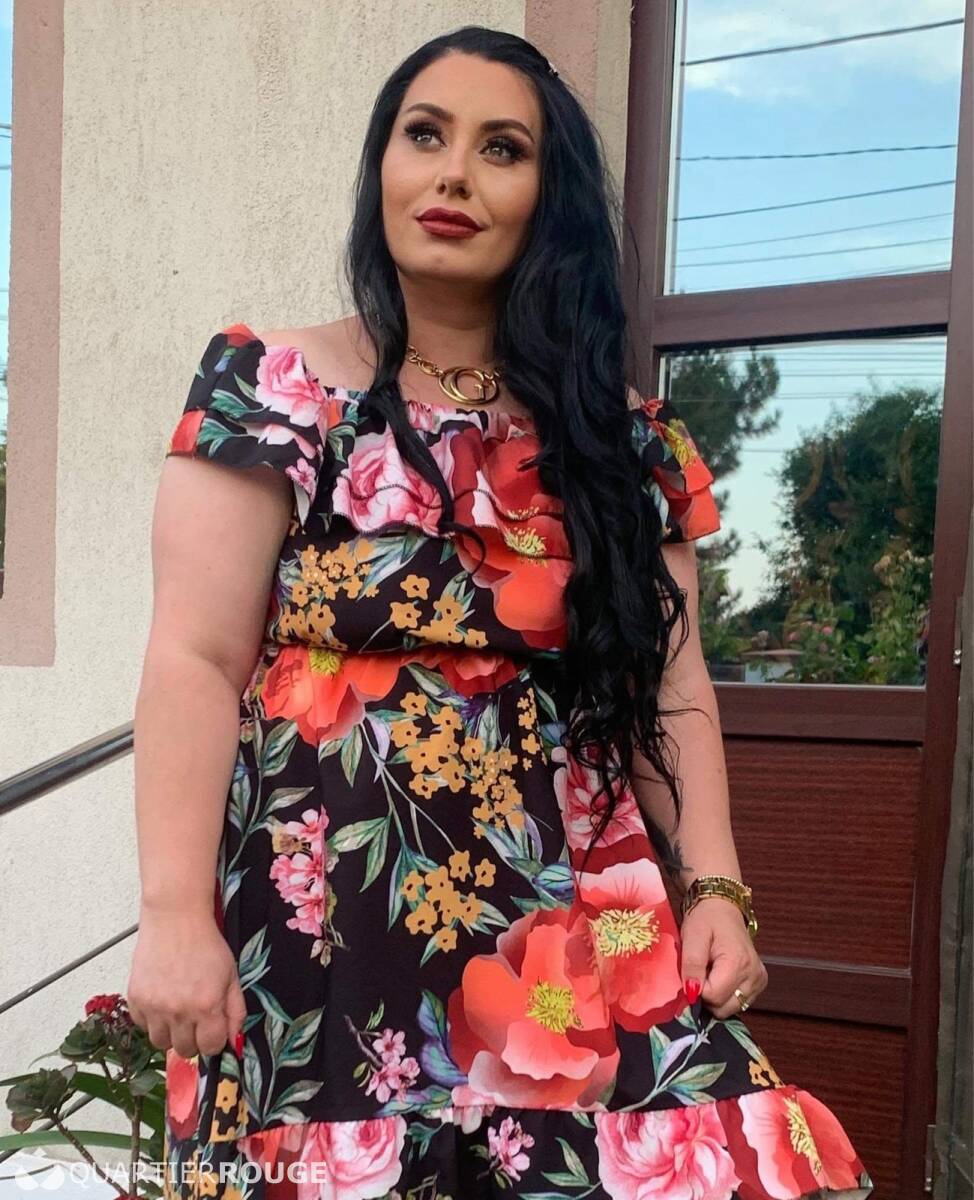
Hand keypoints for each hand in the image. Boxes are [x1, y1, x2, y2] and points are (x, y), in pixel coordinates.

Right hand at [126, 904, 245, 1058]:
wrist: (176, 919)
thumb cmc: (205, 943)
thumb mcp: (232, 975)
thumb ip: (235, 1010)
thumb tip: (235, 1040)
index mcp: (206, 1006)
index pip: (210, 1047)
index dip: (214, 1040)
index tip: (213, 1030)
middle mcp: (179, 1011)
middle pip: (185, 1050)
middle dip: (194, 1039)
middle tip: (196, 1018)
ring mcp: (154, 1007)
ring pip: (161, 1043)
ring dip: (171, 1032)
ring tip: (177, 1009)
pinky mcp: (136, 999)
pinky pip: (142, 1026)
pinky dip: (152, 1019)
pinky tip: (161, 999)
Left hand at [679, 896, 767, 1018]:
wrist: (723, 908)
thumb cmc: (706, 919)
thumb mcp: (692, 936)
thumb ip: (692, 965)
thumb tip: (692, 993)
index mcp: (738, 962)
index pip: (713, 997)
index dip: (696, 989)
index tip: (692, 972)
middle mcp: (754, 975)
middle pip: (723, 1007)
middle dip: (706, 995)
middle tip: (701, 970)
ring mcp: (759, 980)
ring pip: (730, 1009)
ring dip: (716, 995)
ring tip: (711, 971)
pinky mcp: (759, 983)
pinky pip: (738, 1002)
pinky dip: (725, 994)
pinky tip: (721, 975)